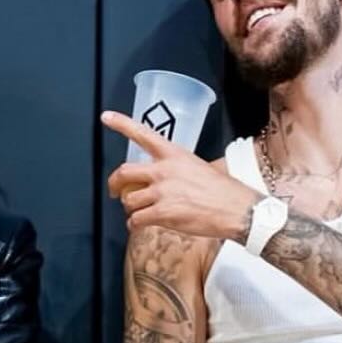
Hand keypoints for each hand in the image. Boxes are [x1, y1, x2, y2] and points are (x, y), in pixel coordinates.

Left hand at [103, 112, 257, 239]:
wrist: (235, 208)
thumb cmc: (222, 190)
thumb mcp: (198, 167)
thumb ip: (176, 169)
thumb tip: (165, 180)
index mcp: (173, 154)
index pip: (142, 133)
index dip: (121, 123)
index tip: (105, 116)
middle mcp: (163, 170)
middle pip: (124, 172)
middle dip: (114, 184)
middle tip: (114, 191)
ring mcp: (161, 192)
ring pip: (129, 201)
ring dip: (130, 209)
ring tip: (138, 214)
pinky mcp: (162, 213)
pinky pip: (136, 220)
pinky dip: (134, 225)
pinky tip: (139, 226)